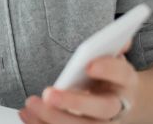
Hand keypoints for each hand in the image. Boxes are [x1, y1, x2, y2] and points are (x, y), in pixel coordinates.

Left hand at [19, 40, 137, 123]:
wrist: (118, 102)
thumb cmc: (109, 76)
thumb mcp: (113, 58)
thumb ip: (112, 46)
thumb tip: (120, 36)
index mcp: (126, 82)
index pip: (122, 74)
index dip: (107, 69)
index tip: (88, 65)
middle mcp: (118, 107)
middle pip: (102, 109)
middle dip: (74, 102)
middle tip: (48, 93)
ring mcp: (102, 122)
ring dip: (54, 118)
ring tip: (31, 103)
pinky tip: (26, 113)